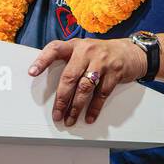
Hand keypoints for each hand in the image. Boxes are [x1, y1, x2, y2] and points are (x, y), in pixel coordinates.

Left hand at [28, 38, 147, 125]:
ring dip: (76, 107)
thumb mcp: (84, 50)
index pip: (55, 49)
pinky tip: (89, 116)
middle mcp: (87, 51)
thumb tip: (52, 85)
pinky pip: (101, 94)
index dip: (42, 60)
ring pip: (85, 88)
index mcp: (75, 45)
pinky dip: (94, 108)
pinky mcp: (114, 73)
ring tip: (70, 118)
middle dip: (61, 98)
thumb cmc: (102, 53)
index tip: (32, 72)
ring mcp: (102, 62)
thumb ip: (70, 61)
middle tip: (56, 113)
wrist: (132, 52)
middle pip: (69, 76)